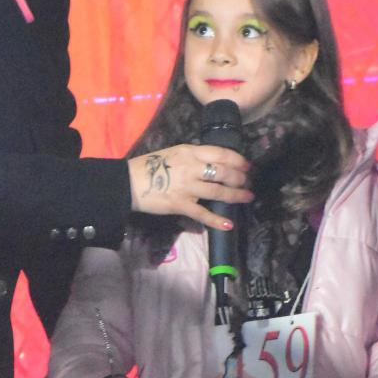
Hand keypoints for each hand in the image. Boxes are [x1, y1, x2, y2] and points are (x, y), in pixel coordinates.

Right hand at [127, 145, 251, 229]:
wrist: (129, 182)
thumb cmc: (149, 166)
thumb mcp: (173, 153)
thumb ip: (193, 157)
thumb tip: (212, 162)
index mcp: (189, 152)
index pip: (220, 153)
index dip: (237, 160)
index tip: (246, 165)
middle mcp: (191, 167)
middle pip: (223, 172)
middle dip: (240, 178)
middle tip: (247, 182)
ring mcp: (187, 187)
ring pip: (218, 191)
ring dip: (236, 195)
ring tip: (247, 197)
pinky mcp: (180, 205)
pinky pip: (203, 214)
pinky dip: (217, 220)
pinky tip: (229, 224)